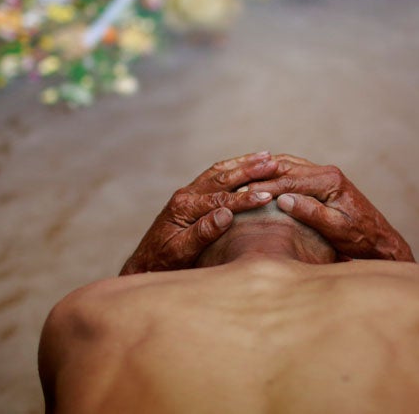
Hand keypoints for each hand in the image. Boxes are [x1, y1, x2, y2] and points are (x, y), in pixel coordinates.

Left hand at [119, 152, 277, 274]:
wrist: (145, 263)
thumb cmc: (163, 262)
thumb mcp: (181, 252)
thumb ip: (203, 232)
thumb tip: (226, 214)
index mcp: (184, 207)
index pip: (221, 199)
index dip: (246, 198)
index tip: (268, 195)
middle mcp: (186, 195)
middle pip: (222, 178)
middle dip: (249, 169)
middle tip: (273, 162)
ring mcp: (187, 193)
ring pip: (219, 172)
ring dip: (243, 163)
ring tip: (266, 156)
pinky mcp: (190, 196)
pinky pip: (214, 176)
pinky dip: (233, 168)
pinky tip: (245, 165)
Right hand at [246, 154, 414, 261]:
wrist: (379, 240)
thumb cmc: (359, 237)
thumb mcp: (335, 228)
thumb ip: (310, 212)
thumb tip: (283, 199)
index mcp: (330, 180)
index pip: (289, 180)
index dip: (264, 186)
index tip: (242, 193)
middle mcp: (327, 172)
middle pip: (286, 166)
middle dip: (260, 173)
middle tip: (235, 181)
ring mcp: (325, 174)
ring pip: (288, 165)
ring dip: (266, 171)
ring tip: (242, 178)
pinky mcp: (322, 181)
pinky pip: (294, 171)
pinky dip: (275, 174)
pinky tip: (261, 182)